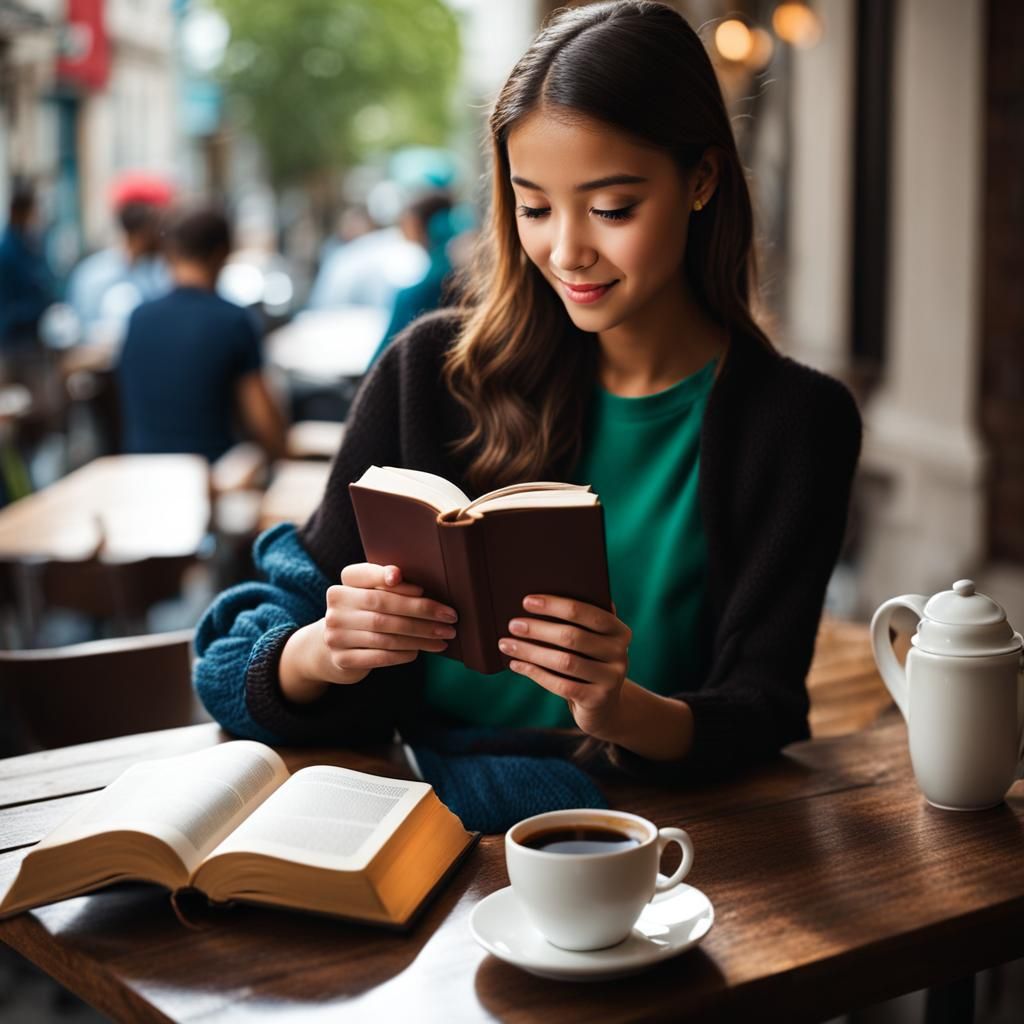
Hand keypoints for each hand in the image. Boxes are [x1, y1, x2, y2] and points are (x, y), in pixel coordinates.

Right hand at [279, 564, 456, 701]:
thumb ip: (388, 589)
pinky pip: (379, 656)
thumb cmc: (362, 618)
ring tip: (443, 637)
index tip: (420, 588)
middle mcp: (335, 609)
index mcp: (342, 587)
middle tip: (450, 618)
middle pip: (383, 607)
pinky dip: (402, 653)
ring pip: (385, 634)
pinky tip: (419, 651)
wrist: (330, 650)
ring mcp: (335, 635)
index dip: (388, 578)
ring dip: (419, 636)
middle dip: (421, 612)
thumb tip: (418, 589)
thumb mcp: (369, 599)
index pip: (363, 576)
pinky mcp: (342, 659)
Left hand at [498, 594, 631, 739]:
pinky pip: (560, 684)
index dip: (556, 606)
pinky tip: (516, 664)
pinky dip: (535, 673)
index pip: (587, 612)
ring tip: (507, 644)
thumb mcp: (590, 641)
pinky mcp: (597, 700)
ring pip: (564, 662)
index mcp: (619, 631)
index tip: (527, 601)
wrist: (603, 705)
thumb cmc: (587, 662)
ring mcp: (611, 678)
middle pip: (573, 637)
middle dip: (538, 629)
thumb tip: (538, 599)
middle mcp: (620, 653)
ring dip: (531, 651)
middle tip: (512, 624)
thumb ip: (579, 621)